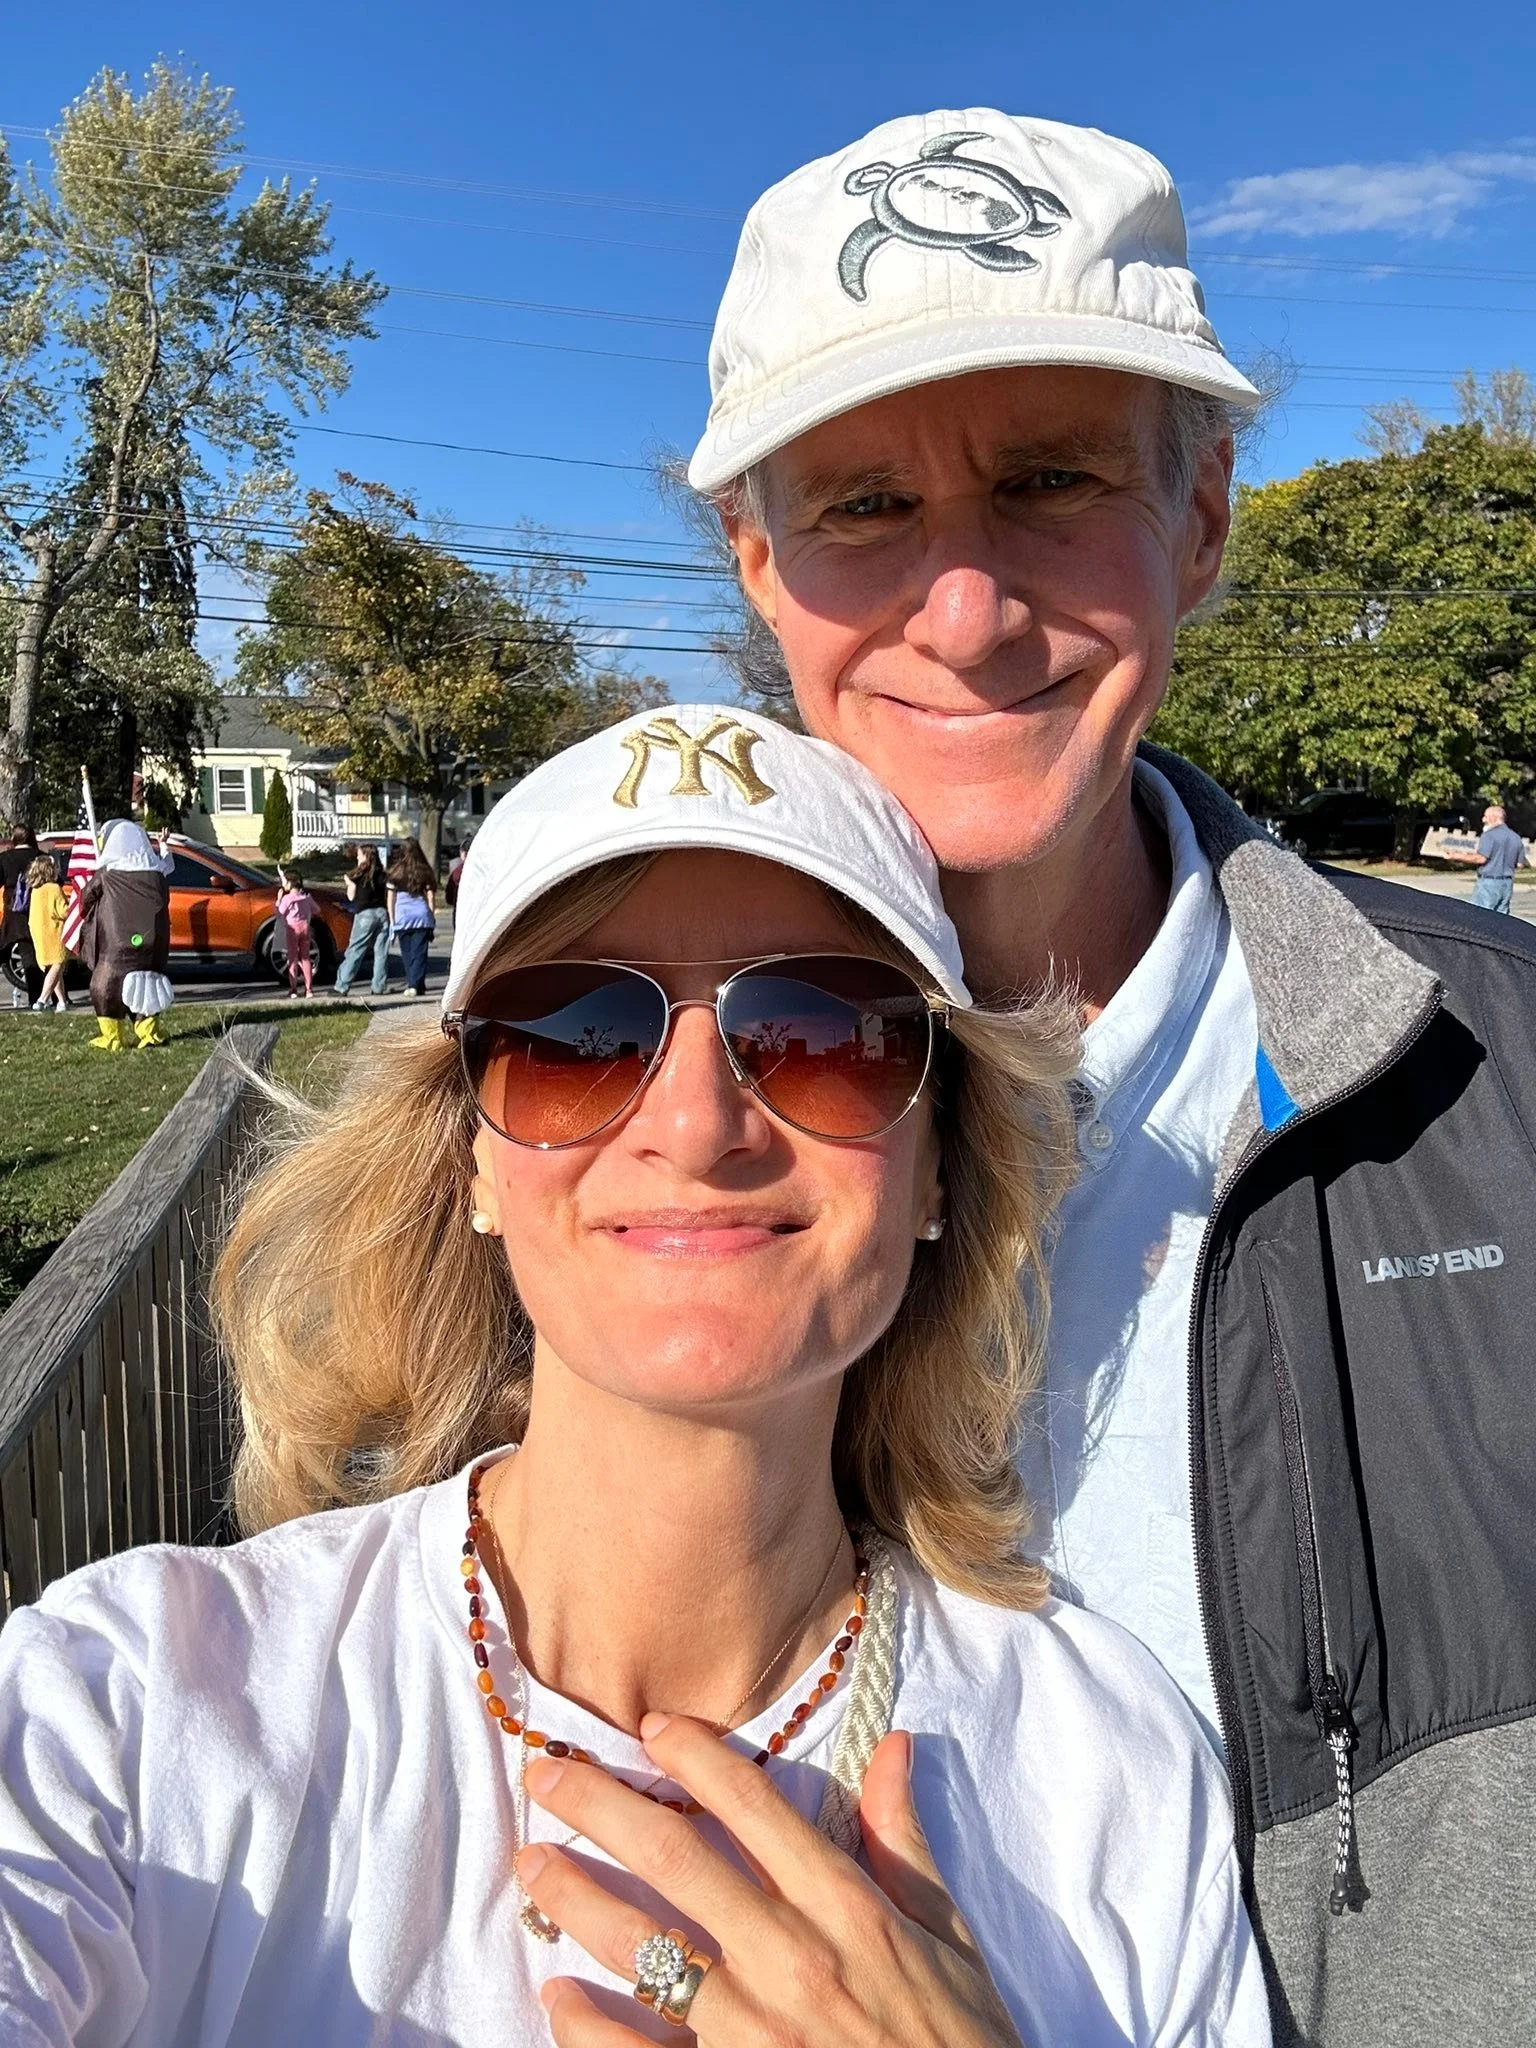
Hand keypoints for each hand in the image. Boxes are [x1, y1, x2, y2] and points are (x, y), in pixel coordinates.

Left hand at [520, 1715, 1026, 2047]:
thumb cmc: (962, 2046)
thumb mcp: (950, 1938)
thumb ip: (903, 1842)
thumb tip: (890, 1745)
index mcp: (847, 1909)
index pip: (755, 1806)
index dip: (697, 1756)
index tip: (652, 1726)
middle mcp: (792, 1958)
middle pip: (676, 1859)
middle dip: (602, 1807)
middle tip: (548, 1775)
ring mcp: (753, 2032)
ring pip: (641, 1948)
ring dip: (576, 1901)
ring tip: (532, 1867)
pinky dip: (586, 2028)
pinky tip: (556, 1998)